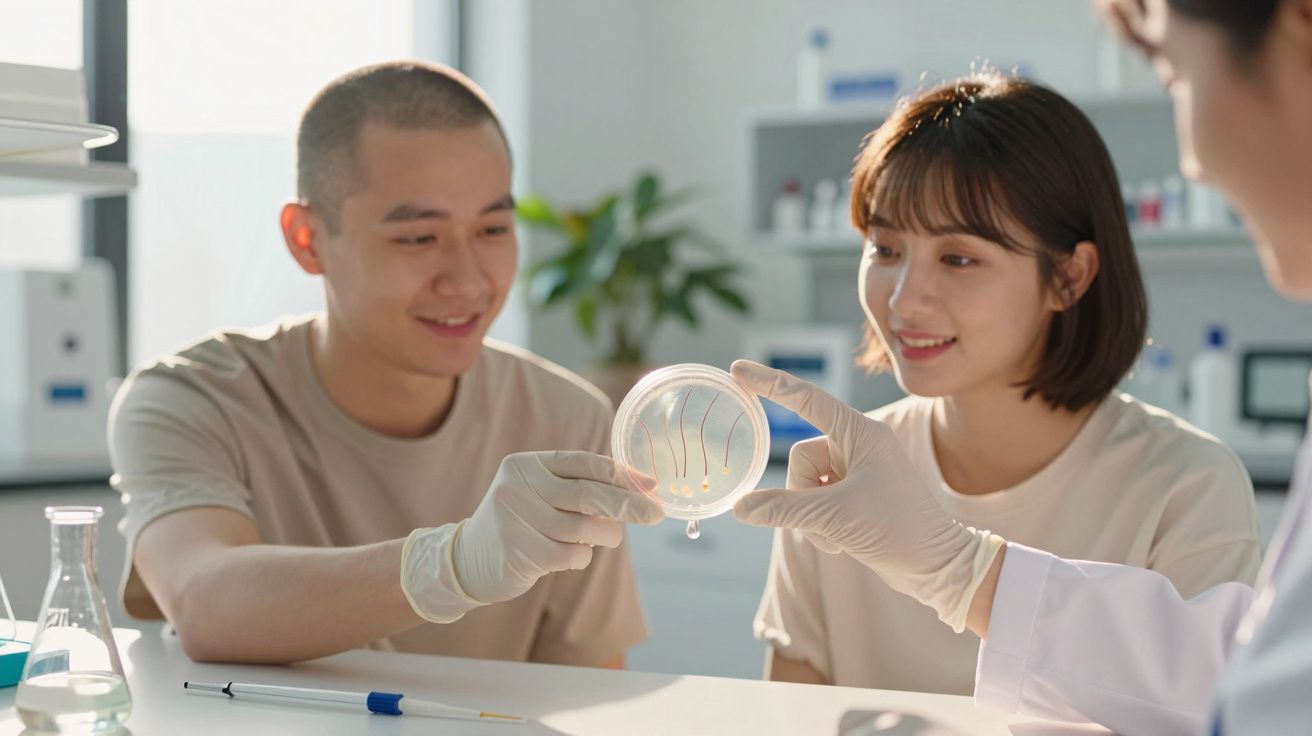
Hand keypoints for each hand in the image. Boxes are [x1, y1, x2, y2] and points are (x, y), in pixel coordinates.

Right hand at [401, 451, 662, 622]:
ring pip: (582, 528)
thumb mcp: (541, 493)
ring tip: (604, 537)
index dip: (621, 473)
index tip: (651, 484)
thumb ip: (579, 487)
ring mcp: (516, 518)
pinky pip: (570, 554)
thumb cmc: (521, 522)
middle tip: (655, 514)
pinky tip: (568, 555)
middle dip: (627, 504)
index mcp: (528, 463)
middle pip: (587, 494)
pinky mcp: (518, 550)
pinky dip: (581, 556)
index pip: (583, 463)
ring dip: (604, 535)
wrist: (468, 557)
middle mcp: (519, 485)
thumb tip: (639, 490)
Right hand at [729, 360, 1002, 631]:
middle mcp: (859, 444)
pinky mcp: (856, 493)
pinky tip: (842, 542)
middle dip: (803, 494)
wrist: (939, 567)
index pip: (806, 399)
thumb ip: (782, 509)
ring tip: (839, 535)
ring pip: (805, 483)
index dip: (770, 383)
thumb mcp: (834, 517)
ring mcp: (857, 470)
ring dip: (812, 515)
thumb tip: (741, 508)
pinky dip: (820, 524)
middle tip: (828, 521)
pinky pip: (817, 500)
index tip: (737, 369)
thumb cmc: (899, 530)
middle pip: (801, 458)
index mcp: (861, 433)